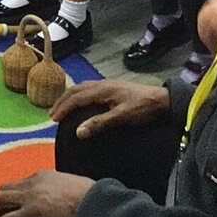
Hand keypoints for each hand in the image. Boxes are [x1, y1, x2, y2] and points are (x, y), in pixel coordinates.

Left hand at [0, 170, 93, 216]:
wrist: (95, 203)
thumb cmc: (91, 196)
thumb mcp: (74, 184)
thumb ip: (64, 188)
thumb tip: (67, 196)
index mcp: (44, 174)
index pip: (21, 182)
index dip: (13, 192)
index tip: (9, 200)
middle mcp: (33, 182)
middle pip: (6, 188)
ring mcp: (30, 196)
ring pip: (1, 201)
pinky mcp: (31, 212)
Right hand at [50, 79, 170, 140]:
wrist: (163, 100)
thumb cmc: (143, 108)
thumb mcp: (121, 117)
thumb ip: (99, 123)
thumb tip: (78, 132)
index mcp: (102, 90)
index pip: (76, 98)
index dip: (63, 108)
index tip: (53, 119)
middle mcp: (102, 84)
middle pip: (76, 90)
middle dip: (63, 101)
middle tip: (53, 114)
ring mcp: (108, 84)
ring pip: (82, 87)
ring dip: (70, 97)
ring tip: (63, 107)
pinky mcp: (113, 87)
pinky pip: (89, 88)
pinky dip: (79, 95)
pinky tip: (81, 102)